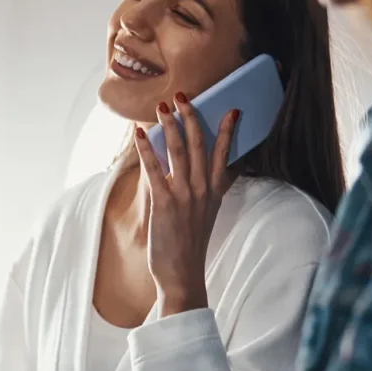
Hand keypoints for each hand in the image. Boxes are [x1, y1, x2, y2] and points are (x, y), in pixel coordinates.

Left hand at [134, 92, 239, 316]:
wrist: (183, 274)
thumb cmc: (190, 246)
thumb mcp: (207, 215)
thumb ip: (209, 192)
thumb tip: (211, 173)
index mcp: (214, 192)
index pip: (223, 154)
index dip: (227, 131)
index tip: (232, 110)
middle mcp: (202, 190)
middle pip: (199, 145)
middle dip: (192, 117)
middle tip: (184, 96)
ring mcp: (184, 195)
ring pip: (179, 151)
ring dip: (170, 125)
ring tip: (162, 106)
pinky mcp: (164, 203)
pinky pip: (154, 170)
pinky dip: (147, 150)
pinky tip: (140, 134)